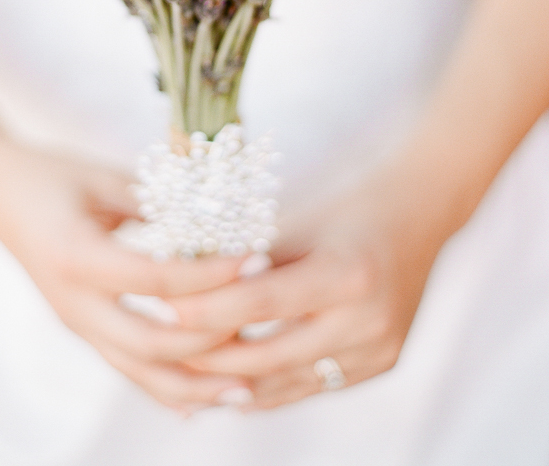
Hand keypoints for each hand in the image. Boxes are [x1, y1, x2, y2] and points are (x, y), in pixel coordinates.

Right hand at [0, 141, 251, 412]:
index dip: (208, 275)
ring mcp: (74, 321)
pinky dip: (163, 386)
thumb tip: (214, 220)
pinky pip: (124, 367)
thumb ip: (153, 202)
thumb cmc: (50, 175)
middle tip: (260, 326)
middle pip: (150, 343)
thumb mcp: (102, 177)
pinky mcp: (80, 327)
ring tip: (243, 390)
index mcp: (77, 257)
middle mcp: (73, 302)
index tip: (253, 261)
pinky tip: (198, 399)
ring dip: (192, 385)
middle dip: (210, 342)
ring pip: (137, 372)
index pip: (155, 278)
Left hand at [169, 162, 452, 409]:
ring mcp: (379, 351)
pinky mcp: (381, 365)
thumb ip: (251, 255)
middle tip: (163, 344)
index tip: (163, 310)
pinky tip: (230, 381)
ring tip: (184, 369)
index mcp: (348, 275)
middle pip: (268, 355)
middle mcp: (369, 322)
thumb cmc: (353, 202)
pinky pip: (311, 385)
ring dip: (233, 380)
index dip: (206, 309)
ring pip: (286, 383)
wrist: (424, 209)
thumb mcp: (302, 219)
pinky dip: (269, 384)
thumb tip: (185, 277)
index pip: (259, 303)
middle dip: (209, 354)